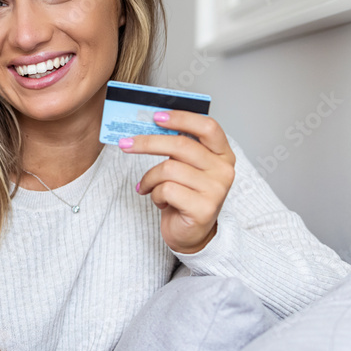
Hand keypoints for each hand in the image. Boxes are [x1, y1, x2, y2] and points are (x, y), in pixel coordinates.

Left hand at [120, 110, 235, 253]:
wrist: (191, 233)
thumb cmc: (186, 195)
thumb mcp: (186, 166)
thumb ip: (178, 146)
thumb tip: (152, 123)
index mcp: (223, 154)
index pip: (207, 127)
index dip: (181, 118)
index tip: (156, 116)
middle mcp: (224, 170)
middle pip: (181, 145)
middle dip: (148, 143)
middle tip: (126, 144)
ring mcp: (216, 190)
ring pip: (169, 169)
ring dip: (149, 178)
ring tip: (146, 186)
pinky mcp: (203, 208)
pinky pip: (167, 190)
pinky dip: (155, 194)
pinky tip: (159, 201)